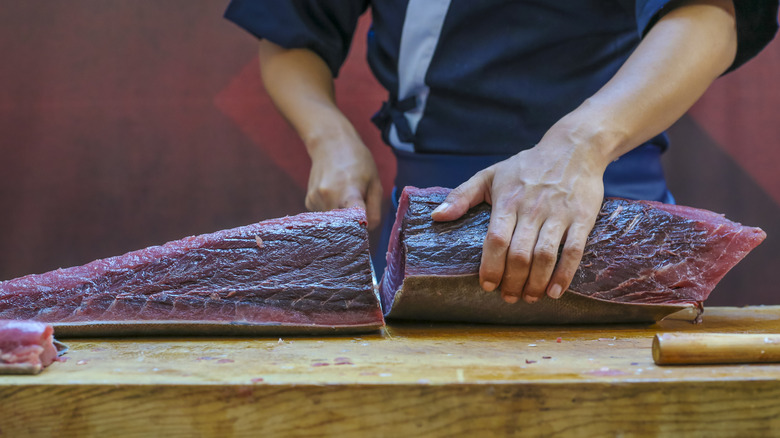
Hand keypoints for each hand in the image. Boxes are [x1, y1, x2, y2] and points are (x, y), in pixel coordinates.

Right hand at [305, 135, 382, 229]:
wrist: (331, 144)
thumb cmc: (358, 162)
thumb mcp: (375, 183)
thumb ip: (374, 210)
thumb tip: (367, 230)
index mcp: (349, 193)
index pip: (355, 222)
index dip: (362, 229)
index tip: (365, 228)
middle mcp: (329, 198)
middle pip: (344, 227)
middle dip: (353, 225)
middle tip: (359, 209)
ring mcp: (316, 200)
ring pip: (334, 223)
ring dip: (341, 217)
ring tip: (344, 195)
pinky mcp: (309, 202)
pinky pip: (324, 216)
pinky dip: (331, 211)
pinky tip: (334, 194)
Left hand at [431, 125, 608, 303]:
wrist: (573, 148)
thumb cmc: (527, 166)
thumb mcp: (490, 174)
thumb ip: (461, 195)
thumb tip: (436, 217)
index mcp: (508, 200)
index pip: (496, 239)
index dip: (491, 266)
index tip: (486, 285)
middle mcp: (532, 208)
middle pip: (519, 254)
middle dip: (512, 281)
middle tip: (508, 297)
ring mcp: (559, 214)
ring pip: (545, 256)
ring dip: (535, 282)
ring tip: (528, 297)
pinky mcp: (582, 218)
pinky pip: (573, 251)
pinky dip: (564, 274)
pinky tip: (555, 291)